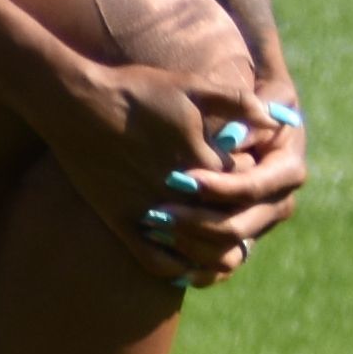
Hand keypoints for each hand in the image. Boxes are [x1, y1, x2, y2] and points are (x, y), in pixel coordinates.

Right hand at [60, 66, 309, 286]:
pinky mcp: (123, 224)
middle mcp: (179, 193)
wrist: (77, 104)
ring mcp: (150, 212)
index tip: (247, 176)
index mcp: (203, 161)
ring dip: (213, 250)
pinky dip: (177, 268)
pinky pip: (157, 262)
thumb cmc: (137, 90)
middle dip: (237, 220)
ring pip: (198, 252)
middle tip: (238, 215)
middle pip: (226, 223)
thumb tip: (275, 119)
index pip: (246, 188)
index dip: (250, 185)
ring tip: (219, 242)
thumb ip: (238, 101)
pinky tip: (185, 260)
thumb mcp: (192, 85)